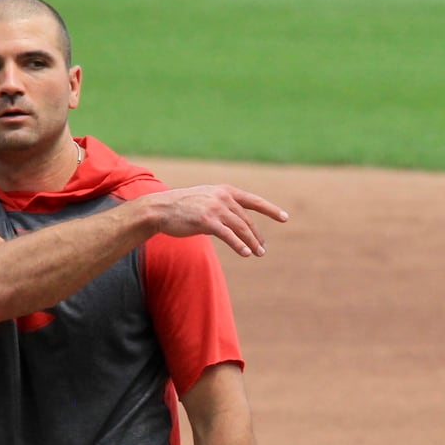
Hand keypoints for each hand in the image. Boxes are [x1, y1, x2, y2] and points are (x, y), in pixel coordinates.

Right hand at [149, 184, 288, 257]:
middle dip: (256, 235)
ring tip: (258, 254)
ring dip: (251, 243)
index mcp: (224, 191)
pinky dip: (239, 245)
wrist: (159, 209)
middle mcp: (222, 197)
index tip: (285, 217)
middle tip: (263, 249)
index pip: (253, 200)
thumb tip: (234, 224)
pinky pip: (228, 235)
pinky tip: (246, 253)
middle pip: (247, 219)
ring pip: (241, 228)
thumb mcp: (205, 200)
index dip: (271, 210)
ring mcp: (215, 208)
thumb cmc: (181, 207)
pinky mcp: (206, 221)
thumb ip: (222, 208)